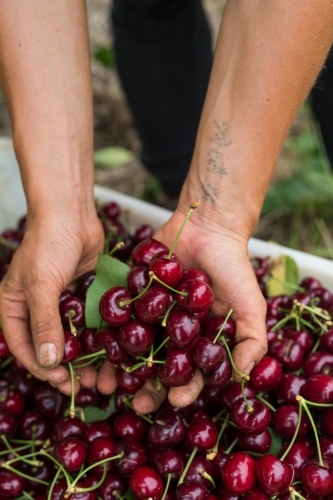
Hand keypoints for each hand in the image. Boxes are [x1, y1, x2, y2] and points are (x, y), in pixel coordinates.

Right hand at [0, 212, 103, 393]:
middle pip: (48, 347)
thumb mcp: (41, 285)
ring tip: (99, 375)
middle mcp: (35, 309)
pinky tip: (109, 350)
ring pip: (70, 338)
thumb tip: (48, 361)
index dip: (41, 368)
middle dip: (64, 368)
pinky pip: (87, 322)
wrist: (72, 214)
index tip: (62, 381)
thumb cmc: (48, 245)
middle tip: (84, 385)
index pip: (22, 347)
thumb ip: (44, 323)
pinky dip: (95, 337)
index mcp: (13, 308)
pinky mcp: (81, 296)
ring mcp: (60, 303)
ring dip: (83, 356)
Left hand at [125, 205, 266, 412]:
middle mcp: (174, 332)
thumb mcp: (251, 307)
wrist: (208, 228)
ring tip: (109, 384)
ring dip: (122, 369)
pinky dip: (108, 333)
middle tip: (135, 405)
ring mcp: (152, 315)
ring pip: (134, 348)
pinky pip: (119, 317)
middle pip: (158, 366)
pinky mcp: (134, 296)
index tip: (175, 400)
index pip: (191, 373)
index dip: (184, 389)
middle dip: (148, 388)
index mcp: (200, 340)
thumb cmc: (233, 269)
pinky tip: (99, 348)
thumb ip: (252, 342)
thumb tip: (243, 379)